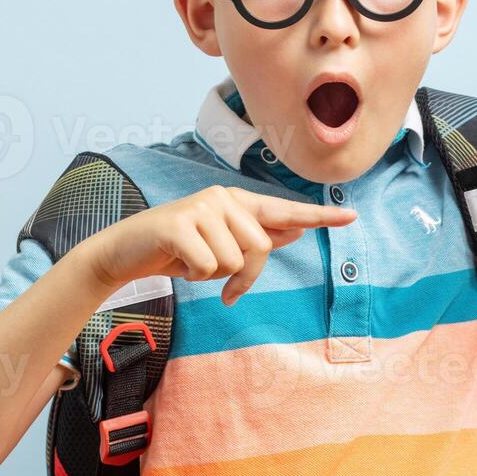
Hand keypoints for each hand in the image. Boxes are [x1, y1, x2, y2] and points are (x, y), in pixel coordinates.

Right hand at [88, 185, 355, 305]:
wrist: (125, 252)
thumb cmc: (177, 252)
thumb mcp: (219, 246)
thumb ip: (254, 236)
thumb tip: (294, 232)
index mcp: (236, 201)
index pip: (284, 210)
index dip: (318, 216)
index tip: (352, 216)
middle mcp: (222, 197)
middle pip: (262, 248)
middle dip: (243, 275)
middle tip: (214, 278)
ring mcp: (201, 206)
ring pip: (235, 260)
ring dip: (214, 276)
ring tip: (190, 262)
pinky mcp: (179, 223)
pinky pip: (209, 266)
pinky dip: (193, 275)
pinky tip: (176, 263)